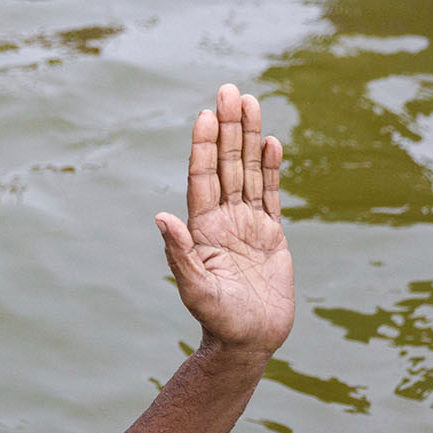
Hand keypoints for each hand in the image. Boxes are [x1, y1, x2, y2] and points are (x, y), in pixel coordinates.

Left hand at [155, 84, 293, 354]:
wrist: (248, 341)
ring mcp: (247, 225)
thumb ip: (179, 254)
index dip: (204, 147)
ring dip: (249, 138)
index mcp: (202, 231)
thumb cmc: (218, 321)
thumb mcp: (195, 289)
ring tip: (250, 102)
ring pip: (249, 172)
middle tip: (229, 90)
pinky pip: (271, 194)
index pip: (203, 179)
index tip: (205, 115)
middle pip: (226, 165)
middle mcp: (223, 221)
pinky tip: (270, 142)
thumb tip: (161, 216)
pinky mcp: (270, 234)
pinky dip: (271, 168)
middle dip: (227, 128)